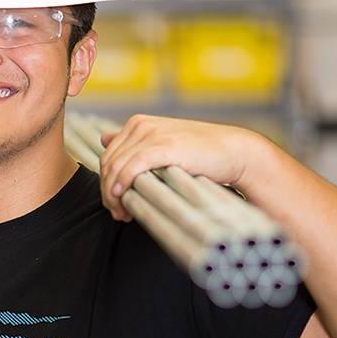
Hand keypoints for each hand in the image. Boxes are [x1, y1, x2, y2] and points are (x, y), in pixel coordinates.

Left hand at [96, 115, 270, 221]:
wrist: (233, 151)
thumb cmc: (201, 153)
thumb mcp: (163, 144)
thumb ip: (134, 143)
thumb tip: (103, 139)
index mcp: (137, 123)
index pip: (108, 157)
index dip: (105, 183)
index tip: (114, 204)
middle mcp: (140, 125)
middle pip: (108, 164)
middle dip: (108, 192)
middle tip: (116, 213)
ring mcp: (151, 134)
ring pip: (116, 167)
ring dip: (113, 195)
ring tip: (122, 213)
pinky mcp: (163, 146)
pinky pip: (131, 167)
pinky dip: (122, 185)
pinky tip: (123, 200)